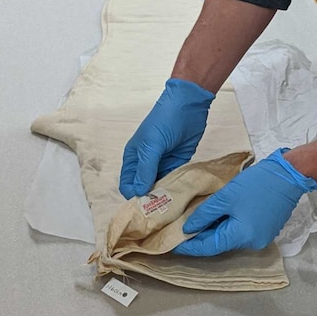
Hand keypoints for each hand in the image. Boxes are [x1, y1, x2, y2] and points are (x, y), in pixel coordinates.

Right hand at [119, 78, 214, 198]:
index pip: (127, 185)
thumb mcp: (152, 145)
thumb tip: (139, 193)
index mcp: (133, 158)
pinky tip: (181, 196)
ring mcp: (162, 165)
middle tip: (161, 210)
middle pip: (143, 189)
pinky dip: (176, 189)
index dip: (134, 196)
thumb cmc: (165, 121)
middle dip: (150, 200)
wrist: (189, 105)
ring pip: (159, 188)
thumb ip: (145, 169)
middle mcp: (146, 164)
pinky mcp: (177, 164)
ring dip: (165, 196)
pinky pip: (174, 181)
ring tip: (172, 206)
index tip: (146, 207)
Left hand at [173, 148, 316, 256]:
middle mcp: (252, 243)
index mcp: (242, 236)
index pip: (210, 247)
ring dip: (214, 231)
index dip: (190, 247)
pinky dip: (227, 225)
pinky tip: (216, 216)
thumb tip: (187, 228)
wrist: (288, 174)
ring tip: (195, 222)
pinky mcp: (266, 228)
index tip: (172, 244)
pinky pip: (241, 231)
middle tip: (180, 231)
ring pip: (230, 237)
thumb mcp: (225, 196)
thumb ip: (204, 214)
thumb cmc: (256, 183)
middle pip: (220, 244)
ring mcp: (261, 237)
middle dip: (200, 238)